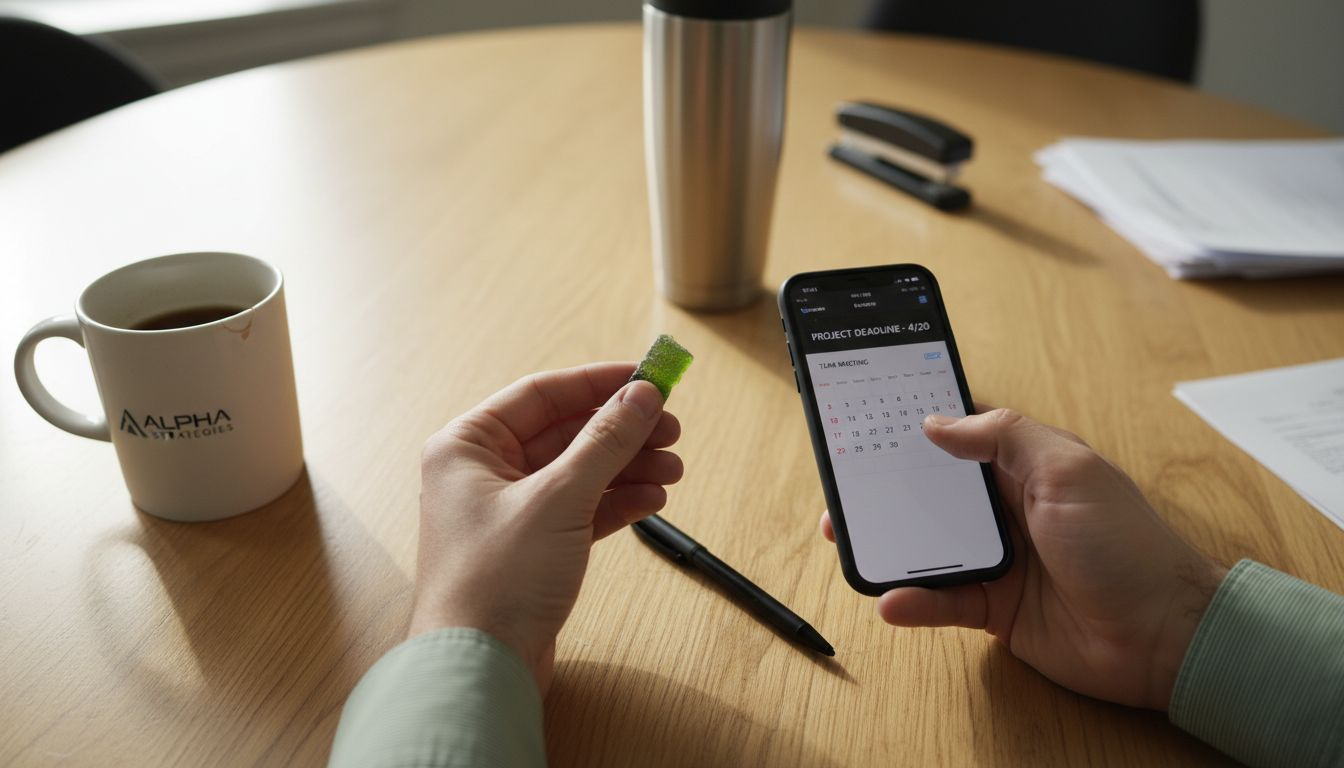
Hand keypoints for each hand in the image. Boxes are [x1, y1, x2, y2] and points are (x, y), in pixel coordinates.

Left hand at [409, 363, 682, 693]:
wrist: (480, 669)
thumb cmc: (495, 581)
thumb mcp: (559, 498)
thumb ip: (604, 442)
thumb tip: (641, 396)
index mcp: (467, 445)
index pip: (542, 395)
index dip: (599, 384)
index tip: (647, 380)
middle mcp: (482, 474)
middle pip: (565, 433)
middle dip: (621, 432)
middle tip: (670, 430)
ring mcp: (507, 513)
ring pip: (578, 473)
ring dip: (626, 468)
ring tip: (671, 470)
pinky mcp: (531, 549)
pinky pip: (580, 510)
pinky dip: (616, 503)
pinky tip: (651, 500)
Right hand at [820, 409, 1225, 709]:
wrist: (1163, 635)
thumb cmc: (1126, 544)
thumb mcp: (1068, 470)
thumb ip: (1003, 436)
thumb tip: (937, 422)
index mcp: (1026, 467)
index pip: (960, 439)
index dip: (917, 430)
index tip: (869, 420)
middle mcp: (1007, 510)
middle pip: (931, 494)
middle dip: (885, 488)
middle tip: (842, 486)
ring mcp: (999, 560)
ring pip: (927, 547)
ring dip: (888, 545)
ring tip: (846, 541)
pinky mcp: (995, 609)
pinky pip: (942, 602)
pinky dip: (914, 602)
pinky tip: (891, 601)